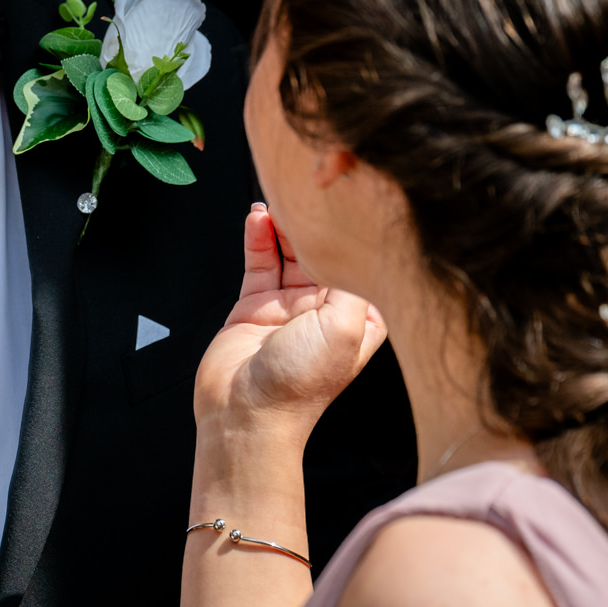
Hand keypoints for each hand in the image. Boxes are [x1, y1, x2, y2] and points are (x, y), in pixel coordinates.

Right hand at [194, 204, 386, 437]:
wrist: (245, 413)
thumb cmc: (299, 384)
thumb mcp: (344, 327)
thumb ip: (351, 281)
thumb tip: (357, 243)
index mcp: (358, 321)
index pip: (362, 268)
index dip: (358, 239)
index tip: (354, 204)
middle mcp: (326, 312)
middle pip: (324, 255)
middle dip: (318, 226)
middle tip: (308, 193)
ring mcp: (289, 307)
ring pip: (289, 253)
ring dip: (284, 227)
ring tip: (278, 201)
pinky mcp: (256, 305)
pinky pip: (260, 262)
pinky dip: (257, 238)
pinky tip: (256, 218)